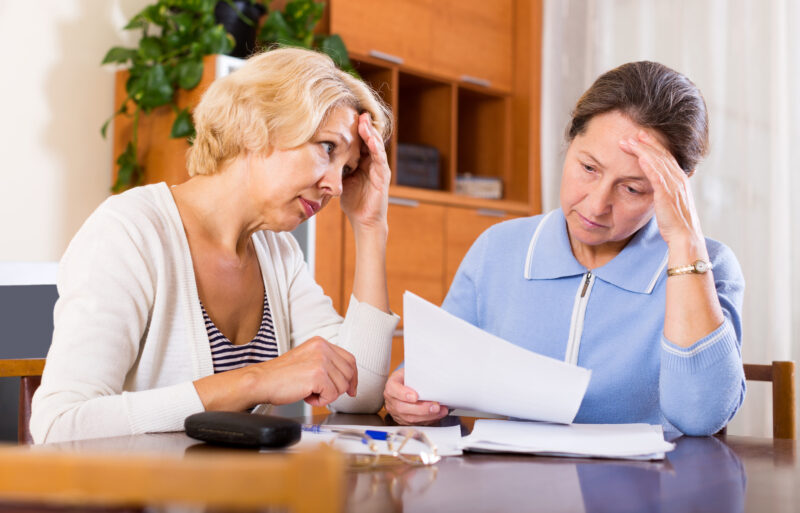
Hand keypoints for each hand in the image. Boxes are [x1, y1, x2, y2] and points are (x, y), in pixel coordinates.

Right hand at [253, 336, 357, 406]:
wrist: (262, 381)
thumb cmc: (281, 376)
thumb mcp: (307, 360)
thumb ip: (327, 364)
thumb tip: (347, 380)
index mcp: (320, 343)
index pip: (349, 359)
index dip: (353, 377)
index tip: (351, 388)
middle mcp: (322, 348)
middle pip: (348, 374)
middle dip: (339, 389)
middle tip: (321, 392)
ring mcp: (321, 360)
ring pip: (341, 386)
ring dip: (326, 395)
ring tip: (309, 391)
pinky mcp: (317, 375)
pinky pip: (331, 395)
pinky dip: (320, 401)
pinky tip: (306, 396)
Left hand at [339, 112, 390, 233]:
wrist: (363, 221)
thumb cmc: (352, 201)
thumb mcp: (339, 179)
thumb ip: (333, 166)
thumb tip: (315, 155)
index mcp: (361, 161)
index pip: (358, 140)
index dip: (353, 128)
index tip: (345, 115)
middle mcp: (372, 162)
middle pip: (368, 139)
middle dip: (363, 125)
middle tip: (356, 110)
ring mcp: (379, 168)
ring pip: (375, 145)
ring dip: (370, 132)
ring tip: (364, 120)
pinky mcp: (383, 176)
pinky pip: (380, 159)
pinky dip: (376, 147)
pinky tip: (371, 139)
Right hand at [383, 368, 448, 424]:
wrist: (405, 385)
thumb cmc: (409, 378)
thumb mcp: (411, 372)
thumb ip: (418, 376)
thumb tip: (432, 378)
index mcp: (391, 386)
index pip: (393, 390)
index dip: (403, 394)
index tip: (415, 396)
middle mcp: (391, 401)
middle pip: (402, 408)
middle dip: (421, 409)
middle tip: (435, 406)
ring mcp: (396, 412)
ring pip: (410, 418)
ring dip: (427, 416)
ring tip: (440, 411)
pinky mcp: (403, 420)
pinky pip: (416, 423)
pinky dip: (428, 420)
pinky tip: (437, 415)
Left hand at [619, 131, 705, 250]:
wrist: (685, 237)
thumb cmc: (676, 223)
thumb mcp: (670, 203)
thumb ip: (664, 192)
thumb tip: (654, 187)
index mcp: (679, 180)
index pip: (665, 157)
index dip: (653, 145)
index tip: (640, 137)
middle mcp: (678, 179)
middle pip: (661, 155)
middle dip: (646, 143)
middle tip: (631, 134)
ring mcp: (674, 186)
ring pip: (658, 162)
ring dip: (643, 150)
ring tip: (629, 141)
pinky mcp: (668, 195)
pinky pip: (658, 176)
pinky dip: (649, 165)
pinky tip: (640, 156)